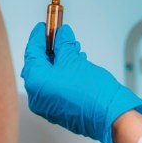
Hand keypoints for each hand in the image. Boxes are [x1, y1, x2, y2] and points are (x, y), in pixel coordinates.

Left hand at [21, 23, 141, 142]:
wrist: (109, 115)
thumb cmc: (91, 92)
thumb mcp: (73, 59)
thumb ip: (63, 44)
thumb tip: (60, 34)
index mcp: (36, 82)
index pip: (32, 53)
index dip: (38, 37)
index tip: (43, 27)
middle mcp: (37, 96)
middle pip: (39, 64)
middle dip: (49, 48)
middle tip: (57, 34)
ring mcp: (47, 105)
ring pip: (48, 75)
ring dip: (59, 59)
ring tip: (71, 48)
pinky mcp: (58, 109)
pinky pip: (55, 85)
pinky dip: (62, 72)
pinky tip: (74, 63)